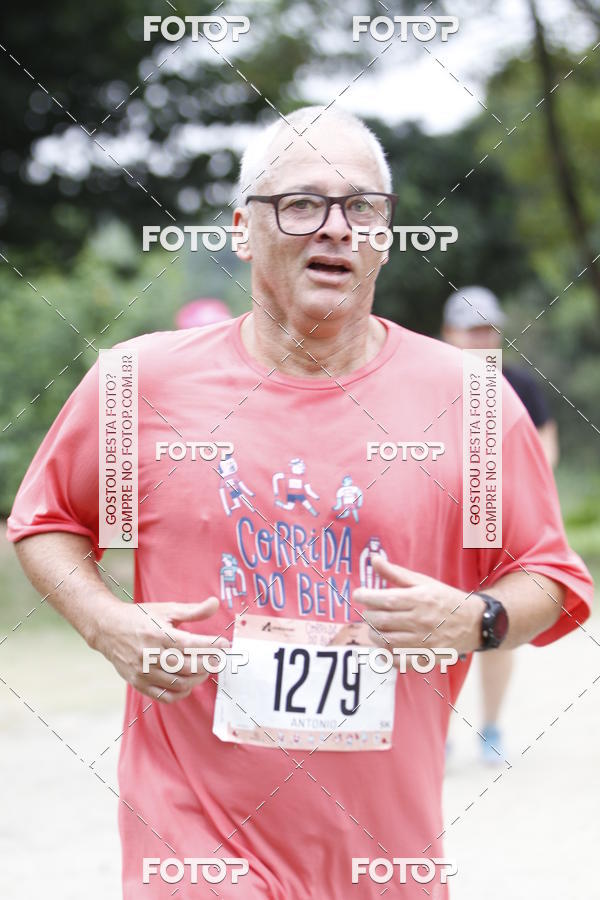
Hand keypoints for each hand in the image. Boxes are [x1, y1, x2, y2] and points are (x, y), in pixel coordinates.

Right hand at [95, 597, 228, 702]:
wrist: (107, 628)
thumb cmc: (140, 617)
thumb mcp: (166, 609)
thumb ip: (193, 610)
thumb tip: (215, 604)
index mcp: (159, 634)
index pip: (191, 644)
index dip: (212, 646)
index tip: (225, 645)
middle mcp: (150, 654)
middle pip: (188, 666)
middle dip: (209, 664)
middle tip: (219, 659)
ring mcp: (144, 672)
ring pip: (179, 683)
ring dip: (198, 679)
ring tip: (206, 669)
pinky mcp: (139, 683)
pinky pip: (165, 696)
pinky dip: (181, 693)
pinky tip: (189, 683)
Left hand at [352, 556, 481, 657]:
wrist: (474, 622)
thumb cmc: (445, 599)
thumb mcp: (423, 582)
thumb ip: (396, 573)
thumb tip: (374, 559)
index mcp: (419, 599)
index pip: (384, 599)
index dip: (365, 597)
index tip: (358, 595)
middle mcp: (420, 621)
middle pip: (381, 621)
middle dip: (368, 615)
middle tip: (369, 611)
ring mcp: (423, 642)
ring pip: (385, 641)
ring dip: (374, 633)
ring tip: (376, 626)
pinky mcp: (426, 657)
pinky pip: (397, 660)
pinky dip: (386, 653)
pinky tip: (386, 644)